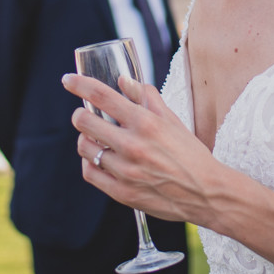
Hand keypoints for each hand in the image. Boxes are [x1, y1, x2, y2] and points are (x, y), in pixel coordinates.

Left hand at [61, 72, 216, 223]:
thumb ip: (146, 97)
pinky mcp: (121, 193)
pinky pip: (90, 173)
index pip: (102, 96)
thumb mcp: (172, 120)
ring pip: (85, 148)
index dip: (79, 84)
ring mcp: (125, 171)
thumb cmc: (190, 154)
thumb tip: (123, 81)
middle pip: (85, 122)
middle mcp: (132, 145)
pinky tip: (98, 158)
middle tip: (85, 115)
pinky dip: (89, 162)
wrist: (205, 192)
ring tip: (95, 139)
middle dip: (81, 115)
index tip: (68, 80)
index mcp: (145, 123)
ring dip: (85, 139)